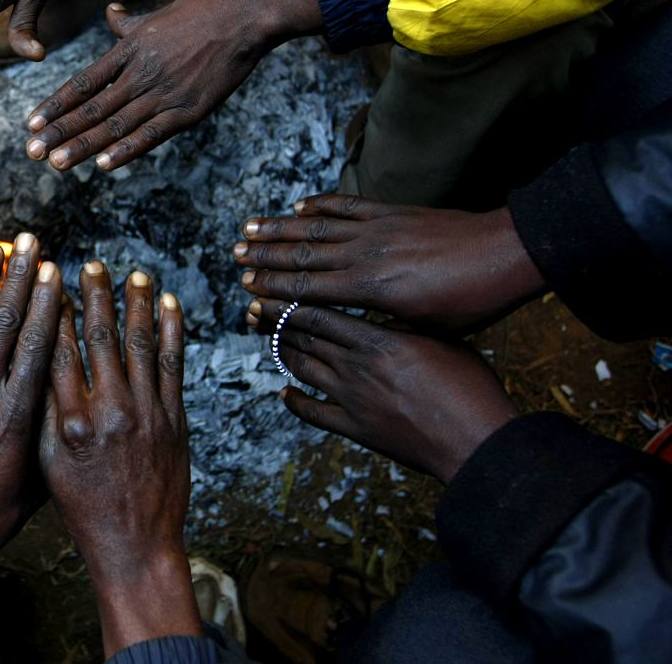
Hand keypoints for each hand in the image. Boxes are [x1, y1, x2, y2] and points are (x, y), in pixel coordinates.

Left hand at [25, 0, 322, 170]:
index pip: (83, 82)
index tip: (32, 121)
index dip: (56, 104)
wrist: (246, 17)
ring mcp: (163, 93)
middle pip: (91, 108)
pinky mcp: (188, 110)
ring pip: (114, 124)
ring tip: (55, 162)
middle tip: (31, 152)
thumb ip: (129, 21)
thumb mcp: (159, 12)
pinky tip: (103, 164)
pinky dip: (126, 149)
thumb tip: (110, 11)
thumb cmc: (205, 10)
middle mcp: (140, 73)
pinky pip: (151, 134)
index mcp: (130, 50)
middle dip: (59, 131)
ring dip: (83, 146)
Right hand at [38, 264, 202, 655]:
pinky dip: (172, 331)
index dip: (53, 312)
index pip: (57, 351)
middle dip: (93, 296)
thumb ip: (43, 414)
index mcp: (68, 422)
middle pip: (99, 339)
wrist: (135, 546)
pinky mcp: (175, 420)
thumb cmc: (84, 509)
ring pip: (139, 344)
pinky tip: (168, 305)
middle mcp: (108, 412)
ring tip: (131, 275)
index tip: (48, 282)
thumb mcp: (47, 464)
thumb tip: (34, 365)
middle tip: (89, 265)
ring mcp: (146, 414)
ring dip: (135, 304)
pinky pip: (174, 366)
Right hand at [236, 195, 547, 335]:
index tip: (248, 290)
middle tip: (235, 257)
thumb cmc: (472, 303)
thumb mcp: (423, 327)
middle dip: (266, 257)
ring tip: (250, 228)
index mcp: (370, 289)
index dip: (275, 290)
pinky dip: (322, 205)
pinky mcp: (394, 212)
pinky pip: (349, 206)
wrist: (507, 255)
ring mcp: (378, 229)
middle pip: (303, 256)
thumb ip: (380, 323)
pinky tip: (300, 205)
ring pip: (317, 228)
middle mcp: (366, 255)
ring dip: (280, 228)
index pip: (309, 290)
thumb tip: (349, 328)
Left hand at [249, 299, 518, 483]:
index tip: (270, 293)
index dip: (288, 303)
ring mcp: (352, 400)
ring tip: (270, 342)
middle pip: (304, 339)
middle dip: (276, 324)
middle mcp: (356, 367)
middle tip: (257, 312)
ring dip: (282, 354)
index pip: (318, 315)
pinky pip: (314, 414)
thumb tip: (381, 308)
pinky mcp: (355, 429)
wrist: (475, 438)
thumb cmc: (470, 385)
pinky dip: (295, 403)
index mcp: (376, 340)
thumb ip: (404, 324)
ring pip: (303, 370)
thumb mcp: (441, 339)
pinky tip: (284, 395)